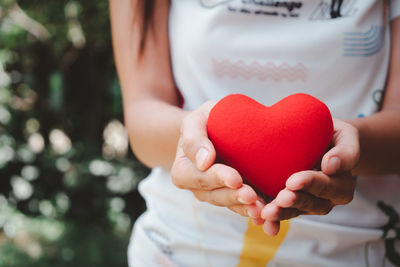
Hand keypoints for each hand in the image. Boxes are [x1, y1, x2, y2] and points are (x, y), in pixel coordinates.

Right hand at [171, 101, 263, 219]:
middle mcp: (198, 188)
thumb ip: (194, 139)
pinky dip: (254, 210)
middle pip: (215, 196)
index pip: (200, 177)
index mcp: (183, 171)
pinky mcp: (234, 197)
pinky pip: (243, 207)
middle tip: (252, 196)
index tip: (236, 179)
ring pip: (230, 205)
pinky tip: (267, 214)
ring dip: (245, 208)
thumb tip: (204, 161)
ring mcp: (216, 195)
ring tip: (262, 208)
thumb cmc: (206, 121)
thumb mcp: (195, 121)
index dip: (218, 179)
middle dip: (234, 197)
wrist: (219, 126)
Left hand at [260, 119, 359, 235]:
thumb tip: (330, 167)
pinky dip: (271, 220)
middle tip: (281, 199)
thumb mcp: (346, 136)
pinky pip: (281, 213)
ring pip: (295, 211)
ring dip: (281, 213)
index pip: (326, 185)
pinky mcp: (291, 205)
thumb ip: (346, 151)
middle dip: (295, 201)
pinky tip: (259, 222)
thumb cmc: (332, 134)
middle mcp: (326, 199)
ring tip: (267, 213)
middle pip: (311, 203)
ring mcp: (308, 205)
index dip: (310, 183)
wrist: (316, 137)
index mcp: (341, 184)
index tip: (293, 182)